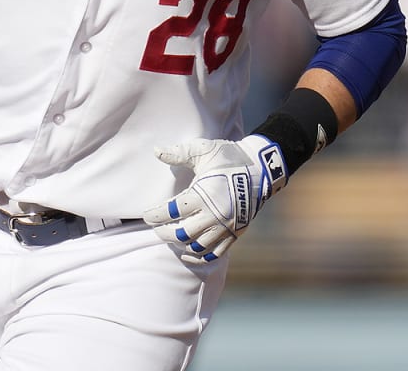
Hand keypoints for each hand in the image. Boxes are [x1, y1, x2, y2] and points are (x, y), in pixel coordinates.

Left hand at [142, 135, 287, 263]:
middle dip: (164, 233)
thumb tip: (156, 151)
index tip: (146, 215)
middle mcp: (214, 215)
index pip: (171, 211)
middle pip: (181, 234)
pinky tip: (189, 252)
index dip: (155, 215)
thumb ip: (179, 153)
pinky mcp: (235, 233)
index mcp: (203, 195)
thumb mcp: (204, 150)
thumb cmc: (229, 157)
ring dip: (180, 244)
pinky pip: (215, 253)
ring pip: (196, 246)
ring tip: (171, 237)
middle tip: (155, 228)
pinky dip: (200, 256)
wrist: (261, 169)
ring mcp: (225, 227)